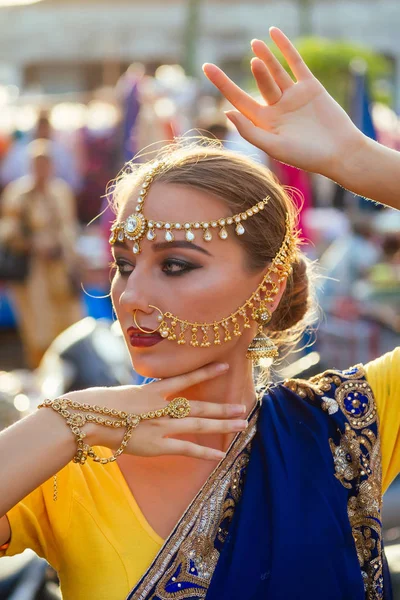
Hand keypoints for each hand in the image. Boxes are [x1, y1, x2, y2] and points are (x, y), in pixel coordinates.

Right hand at [65, 363, 247, 460]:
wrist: (91, 418)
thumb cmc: (104, 405)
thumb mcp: (129, 392)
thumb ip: (147, 394)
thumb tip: (158, 394)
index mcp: (155, 390)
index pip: (186, 379)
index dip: (207, 372)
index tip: (225, 367)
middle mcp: (164, 406)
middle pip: (200, 406)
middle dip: (223, 408)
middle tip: (242, 408)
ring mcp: (163, 425)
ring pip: (200, 424)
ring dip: (222, 425)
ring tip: (241, 424)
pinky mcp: (159, 444)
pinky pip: (187, 448)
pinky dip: (204, 452)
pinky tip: (221, 455)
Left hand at [203, 27, 364, 178]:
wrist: (340, 152)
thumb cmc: (307, 156)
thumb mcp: (275, 146)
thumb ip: (250, 131)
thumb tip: (227, 112)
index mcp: (264, 124)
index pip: (238, 100)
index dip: (223, 84)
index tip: (206, 67)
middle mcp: (277, 108)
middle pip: (259, 84)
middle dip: (255, 72)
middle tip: (253, 61)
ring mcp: (293, 96)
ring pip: (275, 72)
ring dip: (266, 57)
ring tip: (255, 44)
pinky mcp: (310, 87)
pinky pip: (295, 63)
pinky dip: (285, 48)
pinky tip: (273, 33)